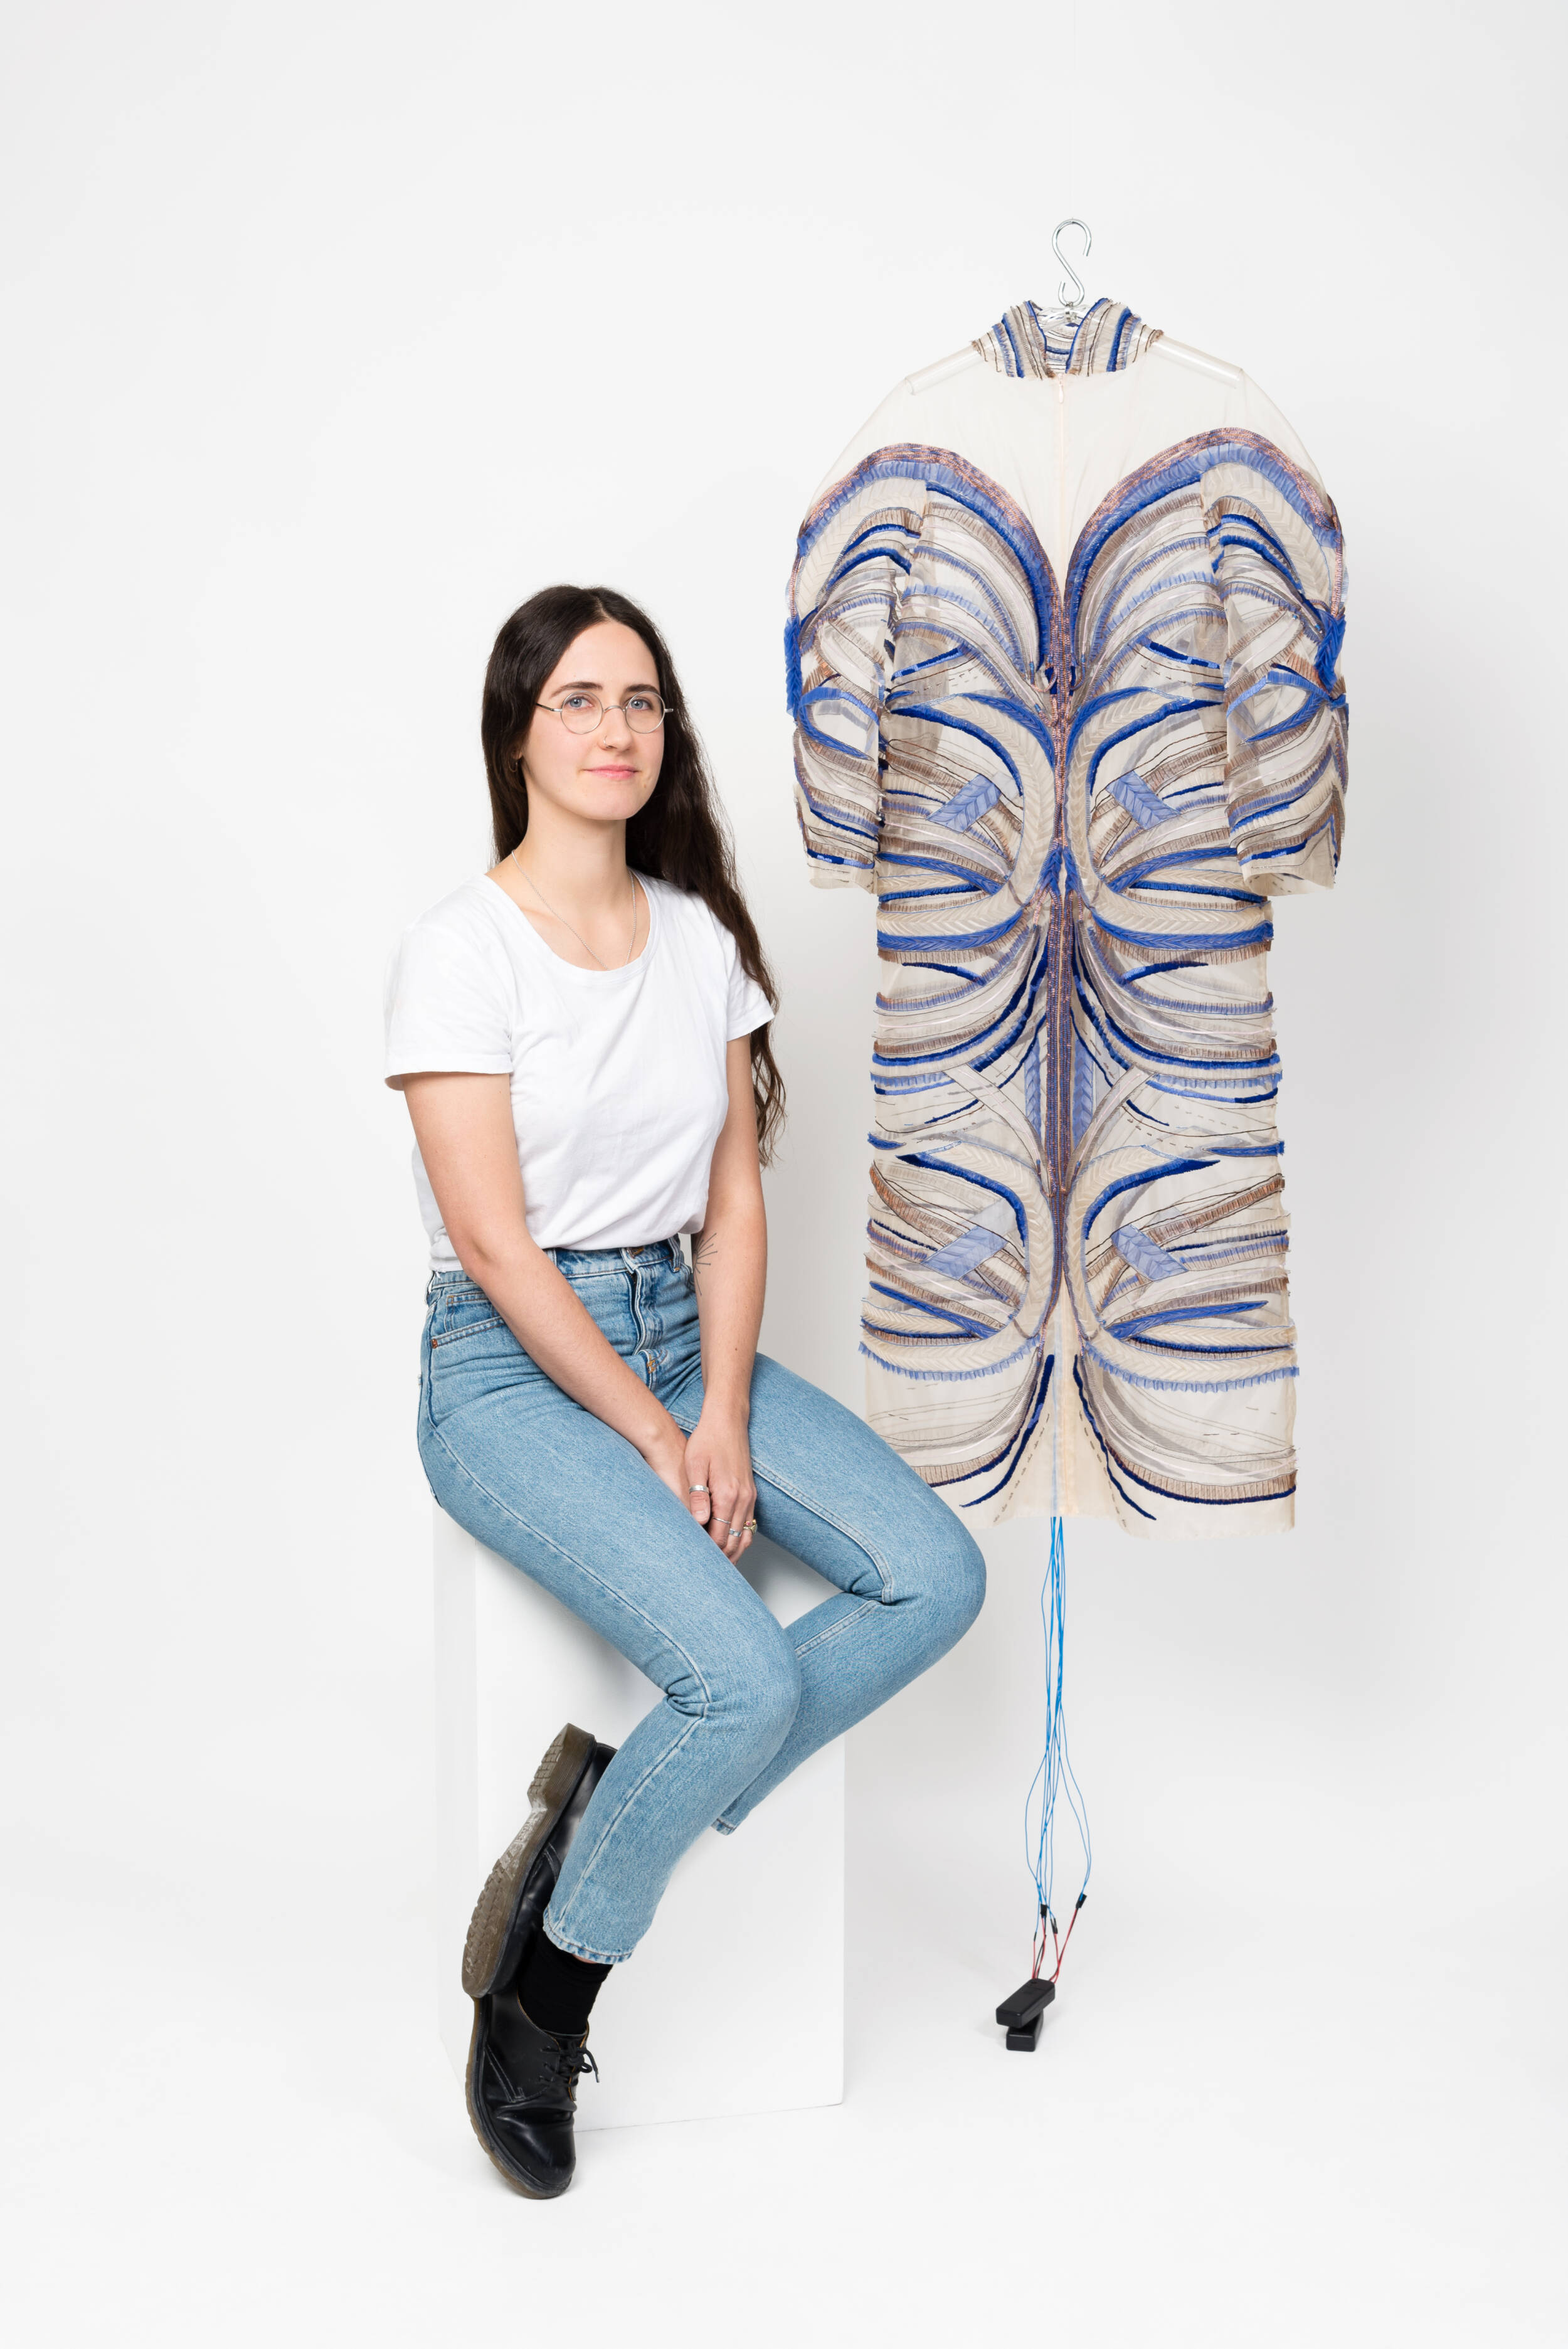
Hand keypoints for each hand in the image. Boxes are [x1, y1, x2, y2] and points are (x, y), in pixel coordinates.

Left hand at [682, 1405, 756, 1561]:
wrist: (728, 1421)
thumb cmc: (707, 1440)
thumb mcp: (695, 1464)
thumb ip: (697, 1495)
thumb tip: (699, 1521)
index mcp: (727, 1494)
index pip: (718, 1536)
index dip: (705, 1551)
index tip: (692, 1558)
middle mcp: (743, 1498)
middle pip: (733, 1541)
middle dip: (719, 1557)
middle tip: (701, 1569)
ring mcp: (749, 1496)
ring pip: (743, 1536)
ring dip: (731, 1552)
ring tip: (716, 1565)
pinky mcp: (750, 1492)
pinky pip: (748, 1524)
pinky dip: (739, 1539)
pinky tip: (727, 1544)